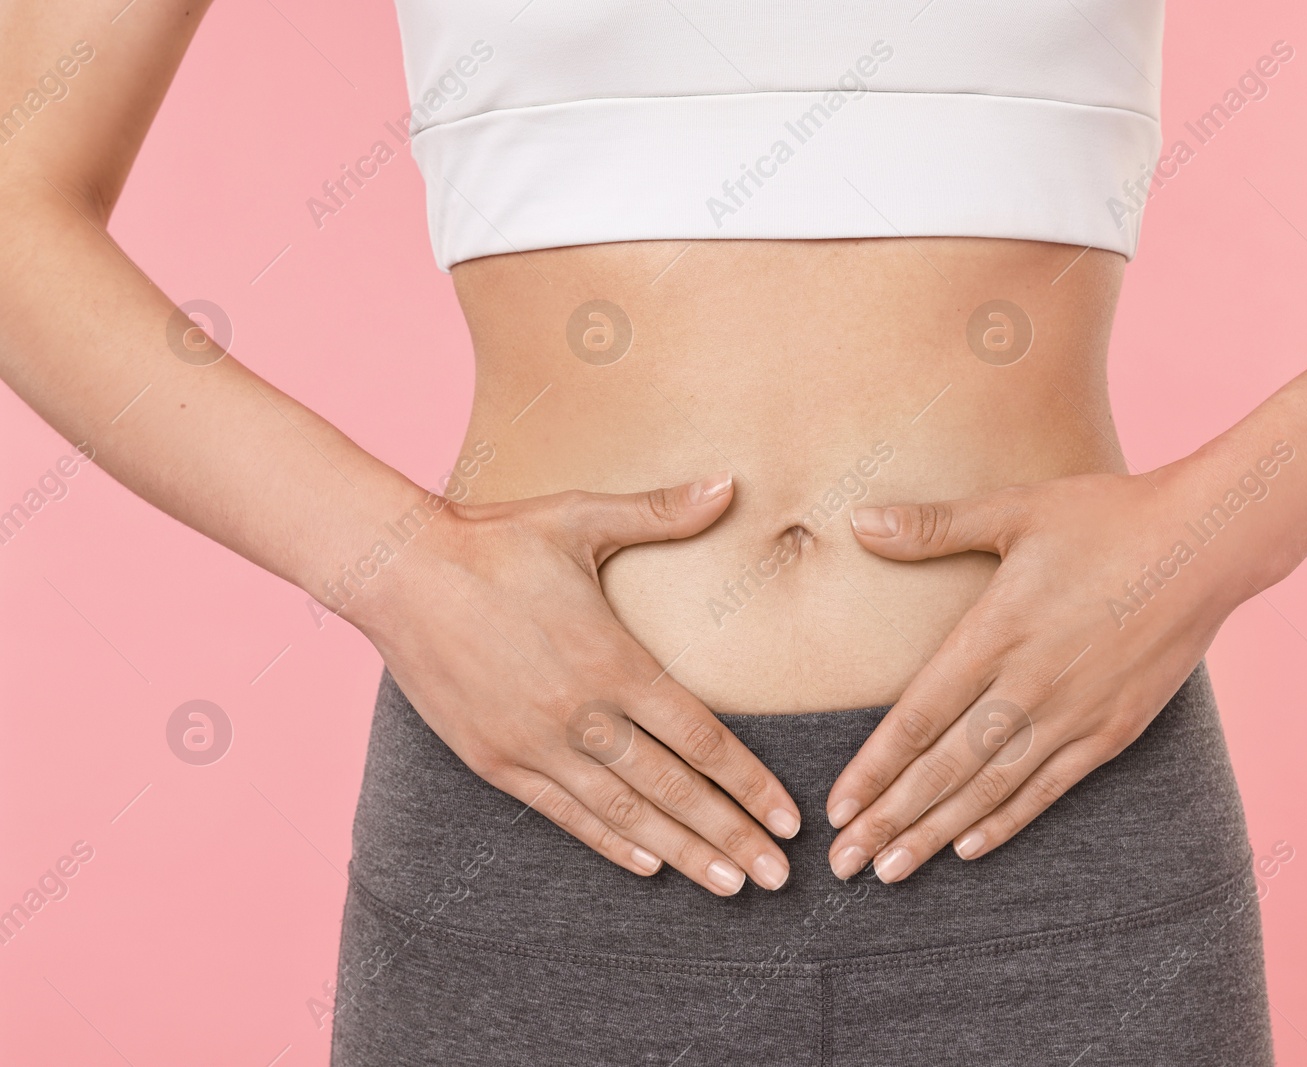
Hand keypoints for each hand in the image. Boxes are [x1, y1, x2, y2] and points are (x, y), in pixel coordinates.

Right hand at [354, 472, 800, 895]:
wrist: (396, 571)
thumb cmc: (496, 540)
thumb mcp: (581, 517)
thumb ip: (661, 511)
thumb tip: (731, 483)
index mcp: (611, 660)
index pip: (700, 738)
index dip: (749, 783)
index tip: (787, 818)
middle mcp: (579, 713)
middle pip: (671, 790)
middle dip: (730, 836)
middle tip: (777, 877)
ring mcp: (534, 744)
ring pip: (623, 814)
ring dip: (682, 853)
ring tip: (728, 885)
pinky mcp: (493, 760)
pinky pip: (563, 814)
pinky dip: (609, 843)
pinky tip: (647, 866)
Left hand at [824, 467, 1266, 882]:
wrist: (1208, 543)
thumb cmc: (1107, 518)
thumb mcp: (1015, 510)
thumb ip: (933, 526)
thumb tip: (858, 521)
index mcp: (996, 632)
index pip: (919, 716)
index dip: (875, 768)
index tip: (837, 808)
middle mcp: (1030, 684)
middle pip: (945, 766)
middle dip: (890, 818)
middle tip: (845, 863)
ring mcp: (1074, 713)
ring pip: (991, 788)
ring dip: (936, 832)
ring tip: (891, 871)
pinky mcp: (1114, 730)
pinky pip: (1049, 787)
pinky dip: (1006, 820)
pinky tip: (969, 847)